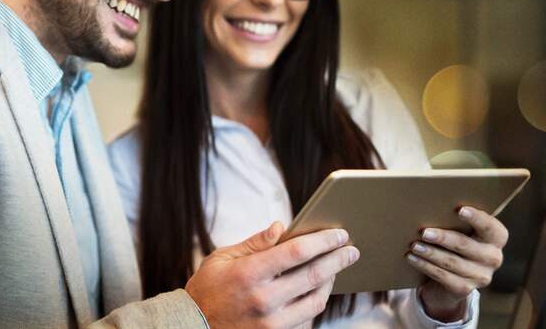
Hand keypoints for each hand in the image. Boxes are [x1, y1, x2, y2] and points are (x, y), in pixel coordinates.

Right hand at [185, 221, 359, 328]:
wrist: (194, 328)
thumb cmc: (207, 289)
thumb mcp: (222, 258)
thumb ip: (254, 243)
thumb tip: (281, 227)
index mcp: (249, 274)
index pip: (296, 252)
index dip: (322, 241)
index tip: (339, 233)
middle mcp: (264, 300)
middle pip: (313, 276)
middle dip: (337, 259)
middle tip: (351, 250)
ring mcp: (272, 324)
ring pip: (316, 300)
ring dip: (330, 282)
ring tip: (335, 268)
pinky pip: (306, 319)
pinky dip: (315, 302)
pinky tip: (318, 290)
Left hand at [406, 206, 508, 321]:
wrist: (451, 278)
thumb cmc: (454, 243)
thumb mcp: (460, 230)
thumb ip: (454, 219)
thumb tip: (429, 205)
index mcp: (495, 239)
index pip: (492, 228)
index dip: (478, 218)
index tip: (460, 209)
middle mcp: (493, 258)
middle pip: (466, 246)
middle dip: (443, 238)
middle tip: (424, 232)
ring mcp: (481, 276)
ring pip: (452, 262)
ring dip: (430, 253)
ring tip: (414, 245)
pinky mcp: (465, 289)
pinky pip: (443, 277)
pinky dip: (425, 266)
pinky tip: (412, 258)